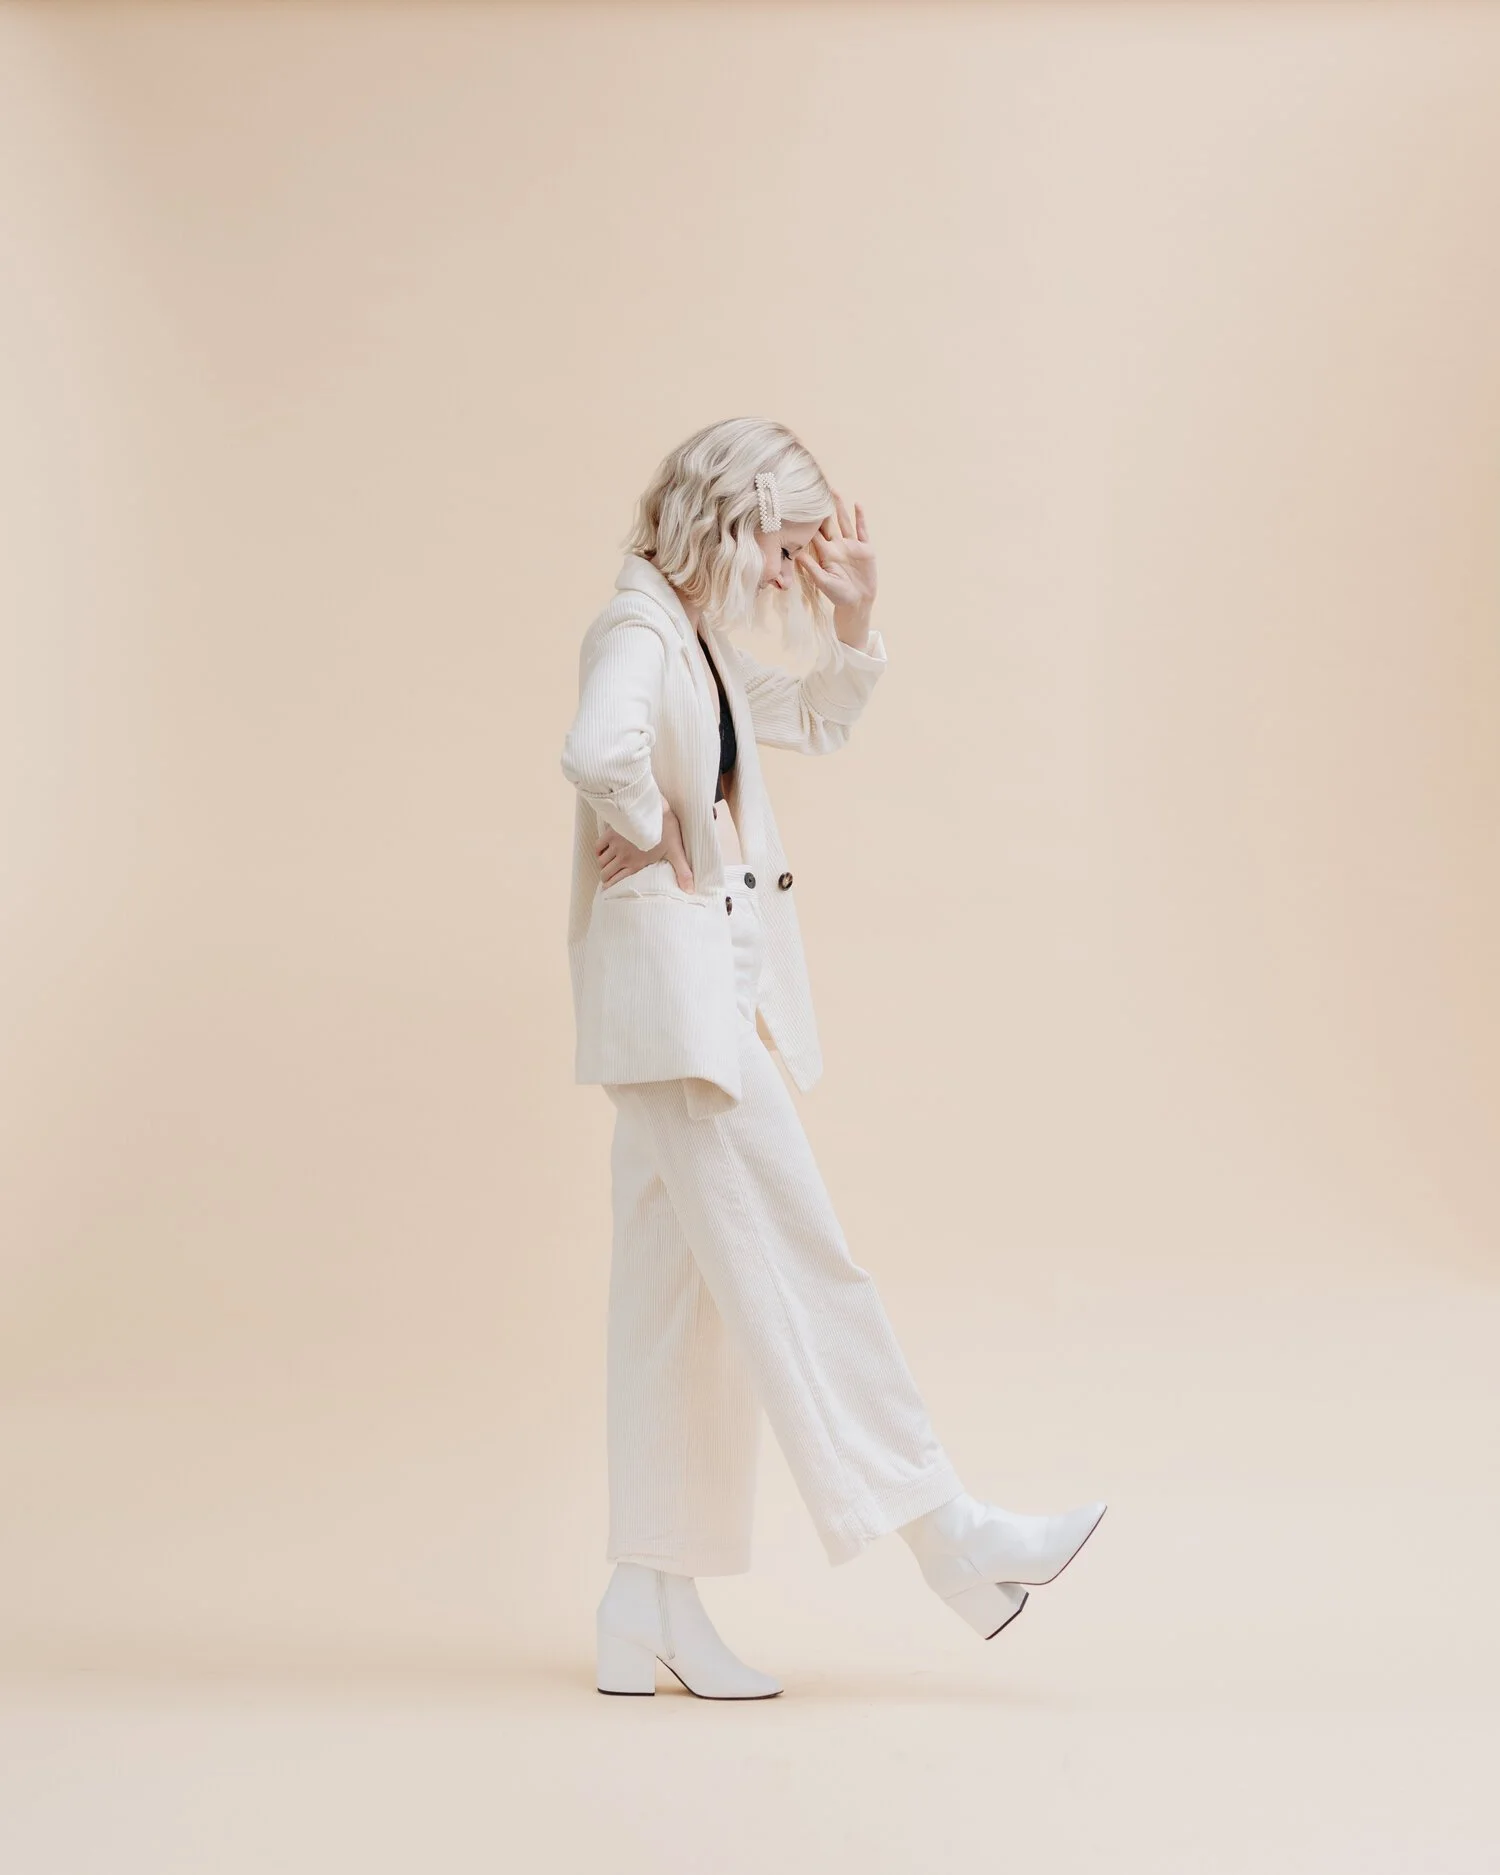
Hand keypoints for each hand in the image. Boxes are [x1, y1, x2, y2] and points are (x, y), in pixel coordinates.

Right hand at [595, 802, 694, 890]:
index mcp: (637, 864)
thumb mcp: (676, 852)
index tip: (608, 889)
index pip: (617, 881)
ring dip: (603, 865)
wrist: (655, 809)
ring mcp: (616, 845)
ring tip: (606, 866)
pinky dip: (598, 851)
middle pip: (605, 873)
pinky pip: (598, 846)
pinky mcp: (611, 832)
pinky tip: (603, 851)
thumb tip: (691, 891)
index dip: (610, 887)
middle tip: (607, 879)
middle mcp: (623, 857)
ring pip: (601, 861)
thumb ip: (682, 872)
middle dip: (605, 878)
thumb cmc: (667, 830)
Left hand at [795, 490, 876, 646]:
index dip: (808, 520)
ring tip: (834, 490)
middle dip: (823, 507)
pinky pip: (862, 530)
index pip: (815, 533)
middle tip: (815, 489)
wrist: (857, 602)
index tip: (800, 505)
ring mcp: (851, 546)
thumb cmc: (838, 595)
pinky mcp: (865, 548)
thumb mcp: (823, 582)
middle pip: (828, 523)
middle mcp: (837, 546)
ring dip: (840, 507)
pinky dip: (860, 518)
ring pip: (844, 522)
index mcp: (825, 553)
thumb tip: (797, 554)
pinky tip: (858, 505)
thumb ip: (812, 568)